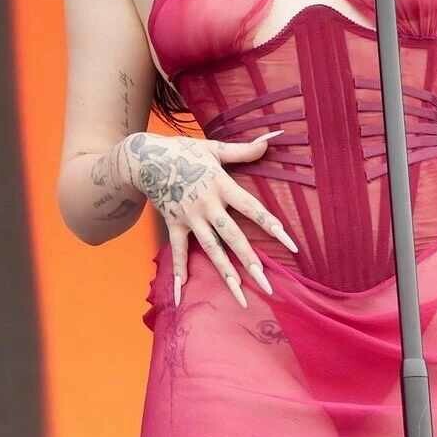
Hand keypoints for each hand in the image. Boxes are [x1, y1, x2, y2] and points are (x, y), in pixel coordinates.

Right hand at [122, 130, 297, 308]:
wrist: (144, 159)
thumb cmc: (184, 151)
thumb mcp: (214, 148)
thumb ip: (243, 150)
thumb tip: (271, 139)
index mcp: (221, 185)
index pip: (253, 208)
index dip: (271, 226)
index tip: (291, 245)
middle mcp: (207, 206)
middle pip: (233, 237)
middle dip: (250, 262)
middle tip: (268, 285)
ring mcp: (190, 218)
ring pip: (211, 250)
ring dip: (225, 274)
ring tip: (240, 297)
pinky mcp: (174, 225)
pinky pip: (178, 252)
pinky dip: (178, 273)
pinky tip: (181, 295)